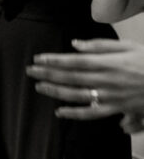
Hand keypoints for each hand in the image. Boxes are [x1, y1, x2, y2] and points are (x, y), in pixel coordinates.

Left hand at [27, 38, 143, 119]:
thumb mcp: (128, 46)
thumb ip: (100, 46)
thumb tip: (75, 45)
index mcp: (109, 63)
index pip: (75, 61)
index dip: (54, 61)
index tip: (38, 58)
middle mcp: (107, 81)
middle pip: (72, 78)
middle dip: (49, 73)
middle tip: (30, 70)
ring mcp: (110, 97)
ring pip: (77, 95)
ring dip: (56, 91)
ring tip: (39, 86)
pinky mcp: (116, 109)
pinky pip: (92, 113)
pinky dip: (74, 113)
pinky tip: (59, 111)